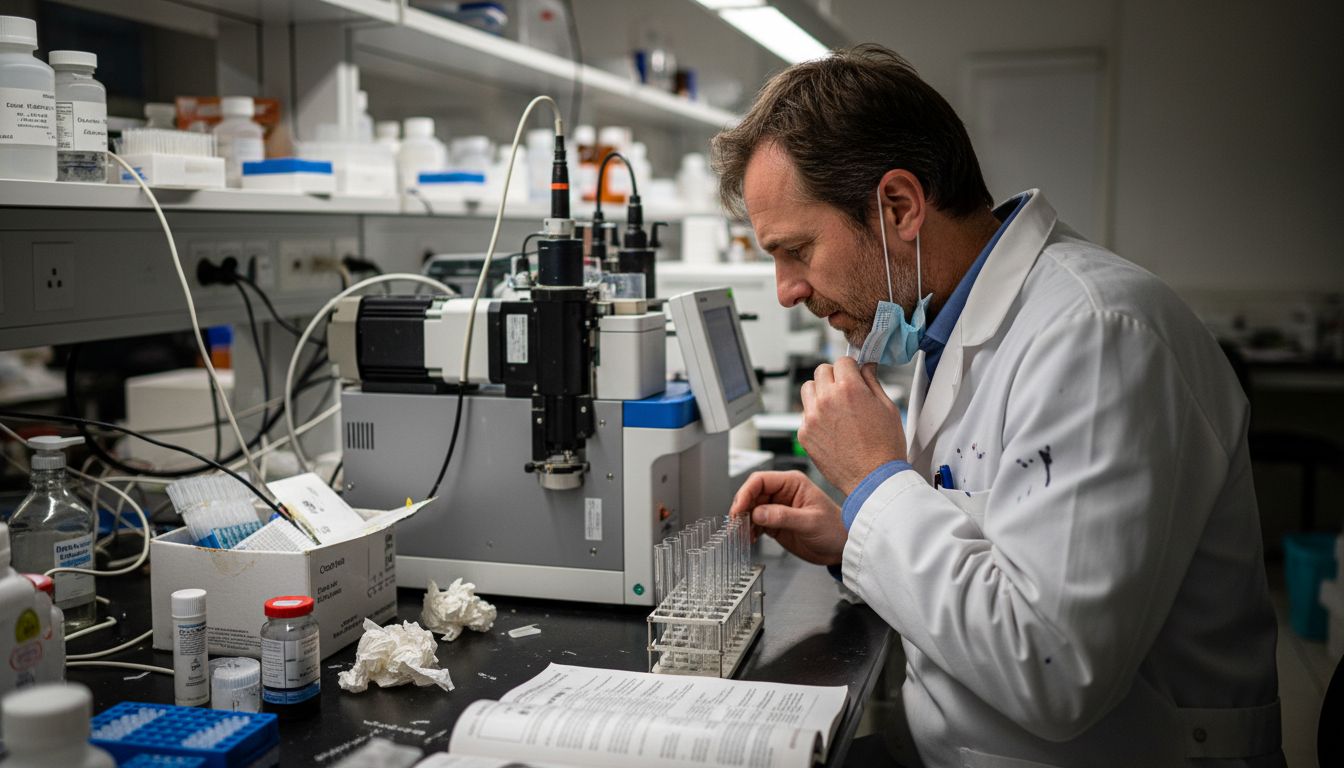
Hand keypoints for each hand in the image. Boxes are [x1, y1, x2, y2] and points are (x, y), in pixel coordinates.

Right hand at [729, 470, 846, 565]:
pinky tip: (749, 538)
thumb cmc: (834, 529)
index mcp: (792, 483)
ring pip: (751, 509)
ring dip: (743, 521)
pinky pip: (755, 523)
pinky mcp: (775, 523)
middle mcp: (782, 493)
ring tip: (740, 534)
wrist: (841, 548)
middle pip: (752, 494)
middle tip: (735, 524)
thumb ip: (783, 516)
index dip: (746, 492)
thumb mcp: (810, 522)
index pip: (760, 480)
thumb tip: (758, 513)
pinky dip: (749, 530)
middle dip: (741, 508)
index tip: (739, 508)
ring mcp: (777, 508)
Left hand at [798, 358, 905, 494]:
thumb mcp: (887, 407)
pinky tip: (832, 428)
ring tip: (835, 408)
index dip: (851, 368)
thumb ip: (872, 382)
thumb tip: (866, 367)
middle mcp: (826, 399)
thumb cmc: (885, 447)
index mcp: (849, 388)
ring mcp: (812, 417)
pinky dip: (815, 416)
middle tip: (845, 392)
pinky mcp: (804, 434)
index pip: (842, 361)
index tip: (854, 376)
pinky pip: (805, 414)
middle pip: (821, 371)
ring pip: (808, 390)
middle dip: (834, 377)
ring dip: (820, 393)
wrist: (873, 479)